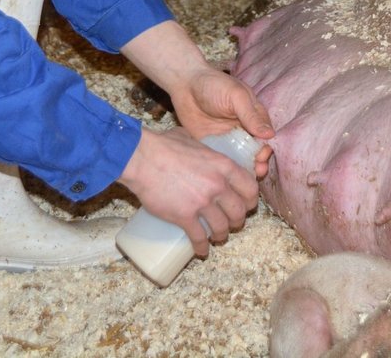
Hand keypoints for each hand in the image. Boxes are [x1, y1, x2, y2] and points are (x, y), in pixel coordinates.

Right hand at [117, 127, 260, 255]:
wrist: (140, 158)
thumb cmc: (162, 146)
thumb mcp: (191, 139)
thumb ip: (201, 147)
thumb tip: (200, 149)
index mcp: (223, 165)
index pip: (250, 187)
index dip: (250, 199)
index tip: (246, 204)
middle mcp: (217, 185)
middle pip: (239, 211)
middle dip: (238, 220)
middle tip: (232, 222)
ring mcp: (202, 202)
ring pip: (222, 227)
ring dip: (222, 235)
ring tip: (217, 237)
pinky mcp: (184, 216)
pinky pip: (199, 237)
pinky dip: (202, 247)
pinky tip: (201, 250)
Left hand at [121, 20, 274, 176]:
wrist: (184, 84)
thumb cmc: (214, 85)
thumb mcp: (236, 96)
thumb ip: (251, 115)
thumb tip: (270, 135)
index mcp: (253, 117)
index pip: (265, 136)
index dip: (266, 147)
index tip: (263, 155)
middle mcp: (243, 131)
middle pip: (254, 151)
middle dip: (259, 161)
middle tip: (258, 169)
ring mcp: (227, 140)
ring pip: (240, 159)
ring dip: (245, 168)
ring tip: (247, 175)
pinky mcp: (212, 146)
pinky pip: (221, 160)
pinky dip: (226, 168)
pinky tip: (227, 173)